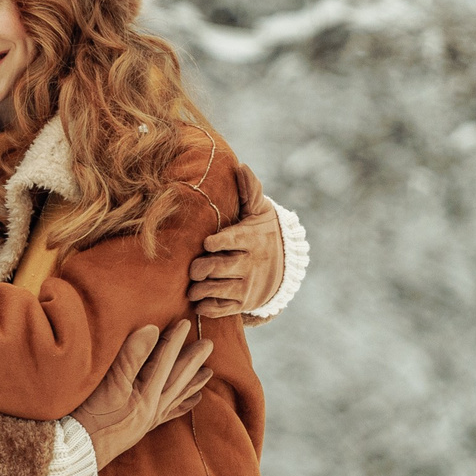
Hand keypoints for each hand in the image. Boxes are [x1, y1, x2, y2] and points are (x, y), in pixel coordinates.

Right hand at [74, 320, 213, 467]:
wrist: (80, 450)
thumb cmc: (90, 416)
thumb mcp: (108, 383)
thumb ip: (131, 357)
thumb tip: (152, 330)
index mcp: (146, 393)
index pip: (164, 361)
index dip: (174, 340)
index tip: (186, 323)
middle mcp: (153, 406)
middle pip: (177, 379)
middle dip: (192, 361)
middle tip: (208, 345)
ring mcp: (148, 418)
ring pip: (177, 396)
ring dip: (192, 383)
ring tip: (207, 374)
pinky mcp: (141, 428)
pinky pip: (169, 414)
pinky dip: (182, 406)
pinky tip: (191, 402)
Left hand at [190, 164, 284, 317]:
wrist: (283, 266)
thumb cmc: (261, 232)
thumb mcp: (259, 211)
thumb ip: (249, 191)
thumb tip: (241, 166)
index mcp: (251, 239)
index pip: (233, 241)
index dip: (218, 243)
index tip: (208, 242)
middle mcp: (249, 263)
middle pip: (220, 268)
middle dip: (202, 269)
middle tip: (193, 269)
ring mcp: (246, 285)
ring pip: (218, 290)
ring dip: (200, 290)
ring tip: (192, 286)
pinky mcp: (242, 302)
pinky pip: (222, 309)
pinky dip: (208, 307)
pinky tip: (199, 301)